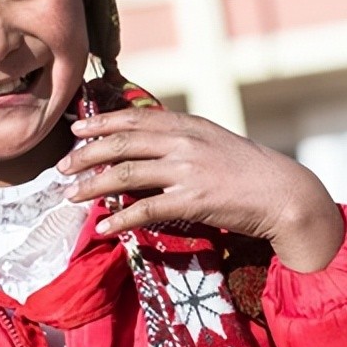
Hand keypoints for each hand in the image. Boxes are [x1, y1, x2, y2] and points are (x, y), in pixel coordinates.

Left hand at [59, 107, 344, 271]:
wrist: (285, 193)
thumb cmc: (252, 171)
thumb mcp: (217, 142)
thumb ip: (185, 140)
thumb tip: (151, 145)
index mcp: (189, 124)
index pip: (135, 117)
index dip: (101, 122)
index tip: (76, 128)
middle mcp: (184, 142)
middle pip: (122, 143)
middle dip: (85, 154)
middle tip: (61, 167)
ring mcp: (188, 170)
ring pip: (126, 173)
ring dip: (92, 185)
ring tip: (71, 196)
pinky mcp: (192, 201)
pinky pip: (145, 209)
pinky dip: (119, 220)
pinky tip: (103, 228)